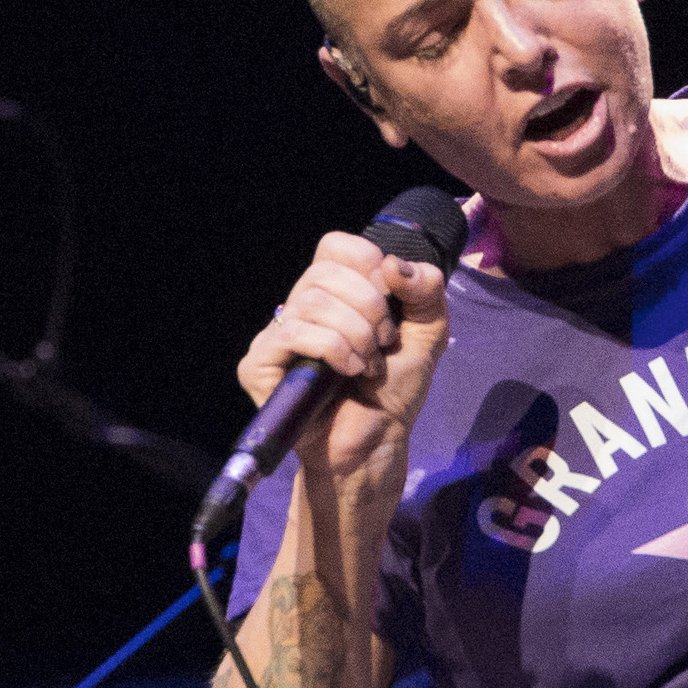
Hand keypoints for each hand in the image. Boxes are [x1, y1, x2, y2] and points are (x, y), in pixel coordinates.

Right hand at [239, 228, 455, 478]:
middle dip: (369, 308)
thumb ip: (426, 290)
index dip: (366, 264)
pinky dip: (331, 349)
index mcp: (334, 293)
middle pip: (324, 272)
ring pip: (311, 302)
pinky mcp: (259, 364)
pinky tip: (348, 372)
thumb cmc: (394, 390)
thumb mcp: (427, 333)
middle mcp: (300, 308)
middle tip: (383, 344)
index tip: (389, 301)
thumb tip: (394, 264)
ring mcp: (276, 336)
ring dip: (355, 334)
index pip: (335, 246)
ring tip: (368, 366)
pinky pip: (292, 333)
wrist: (378, 441)